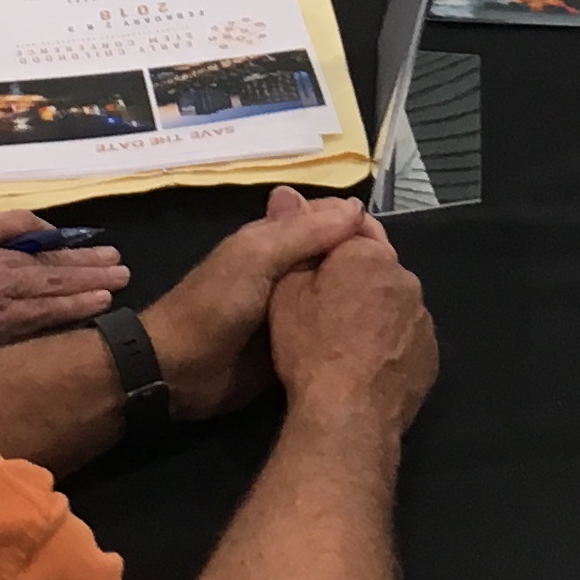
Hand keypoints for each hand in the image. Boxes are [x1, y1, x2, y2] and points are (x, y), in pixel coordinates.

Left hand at [145, 188, 384, 421]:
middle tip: (400, 284)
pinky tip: (381, 335)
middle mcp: (288, 268)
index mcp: (276, 239)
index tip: (388, 248)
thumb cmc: (214, 306)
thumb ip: (303, 233)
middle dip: (367, 264)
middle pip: (338, 257)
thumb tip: (358, 208)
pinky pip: (329, 329)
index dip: (358, 228)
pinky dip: (351, 328)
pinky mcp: (295, 343)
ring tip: (400, 308)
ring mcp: (293, 308)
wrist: (179, 372)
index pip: (329, 220)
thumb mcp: (257, 258)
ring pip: (338, 294)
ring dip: (363, 298)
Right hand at [266, 227, 439, 442]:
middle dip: (355, 274)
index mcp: (368, 254)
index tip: (312, 258)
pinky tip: (369, 362)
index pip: (351, 227)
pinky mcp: (431, 354)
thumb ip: (300, 249)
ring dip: (376, 308)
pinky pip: (407, 335)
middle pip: (376, 265)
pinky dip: (391, 340)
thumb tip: (297, 207)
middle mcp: (405, 278)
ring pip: (394, 300)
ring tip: (347, 338)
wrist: (348, 414)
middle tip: (325, 301)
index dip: (329, 239)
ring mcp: (423, 317)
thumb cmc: (310, 348)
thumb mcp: (285, 293)